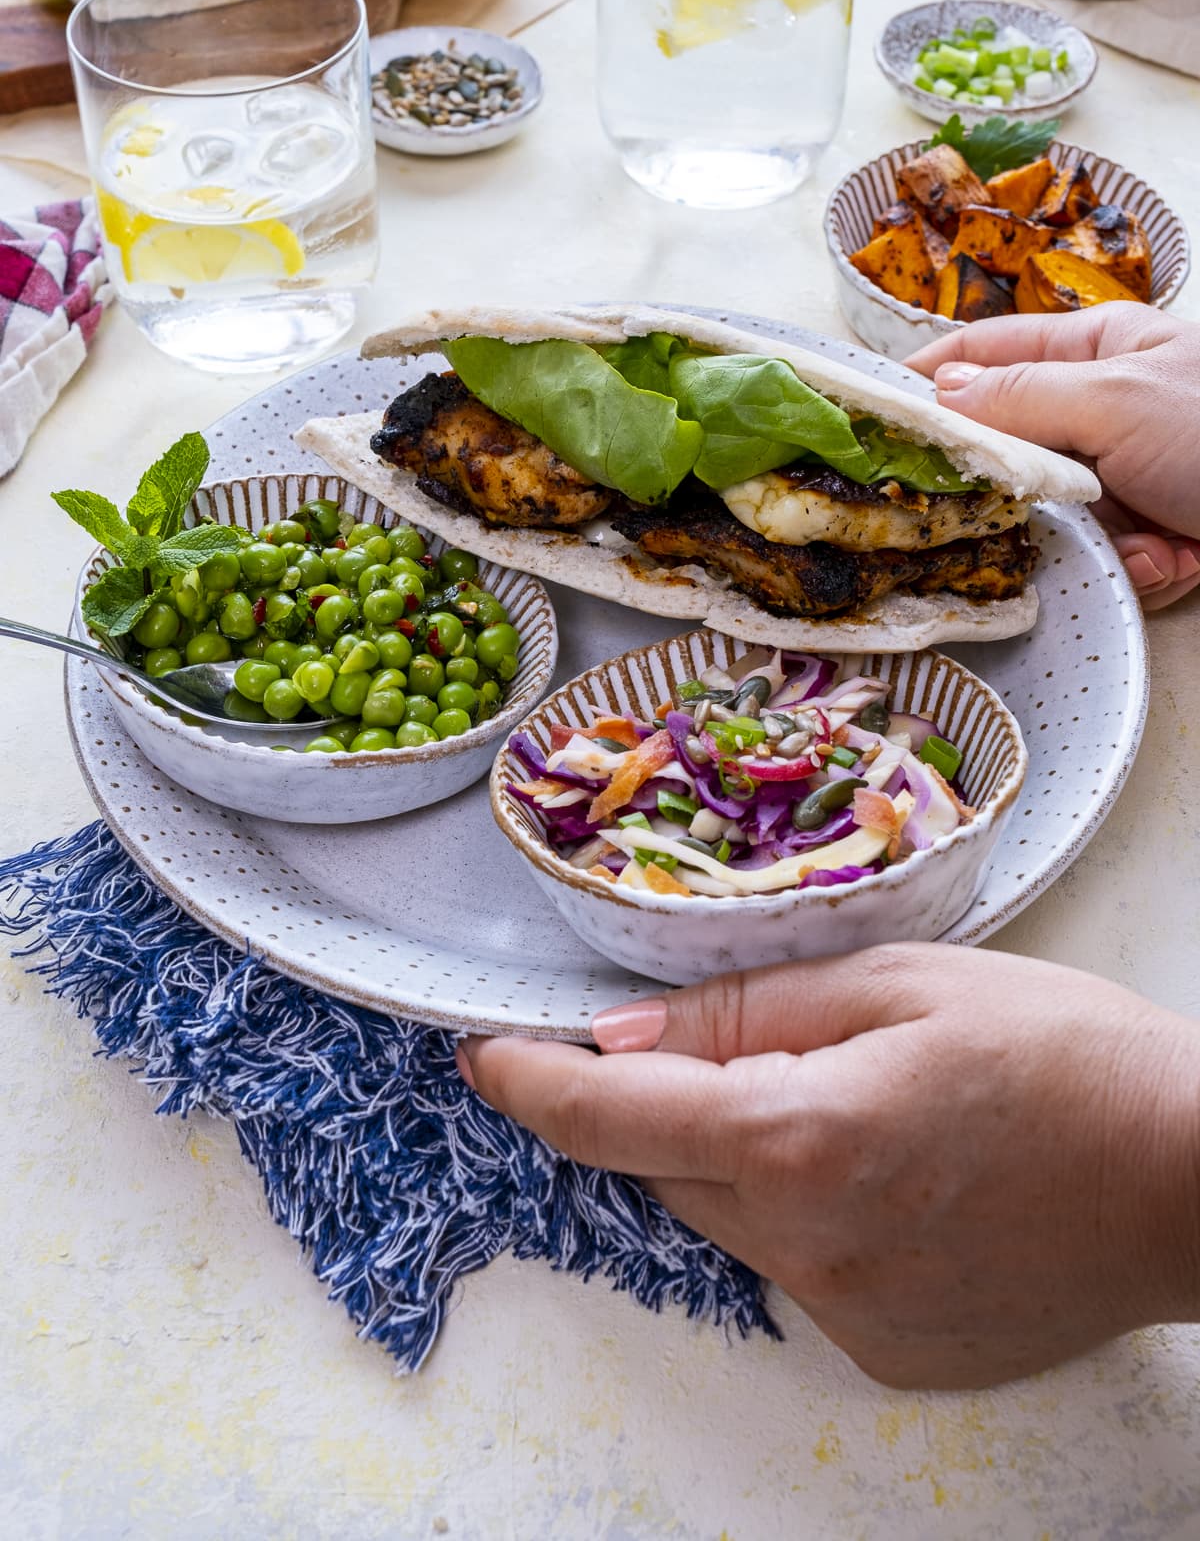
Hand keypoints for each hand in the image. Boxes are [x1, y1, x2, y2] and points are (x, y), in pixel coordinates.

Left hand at [459, 946, 1199, 1389]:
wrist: (1195, 1180)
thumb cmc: (1066, 1057)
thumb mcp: (902, 983)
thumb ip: (746, 1011)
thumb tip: (624, 1038)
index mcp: (798, 1138)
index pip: (608, 1116)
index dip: (528, 1080)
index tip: (485, 1052)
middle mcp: (804, 1246)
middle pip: (664, 1167)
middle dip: (666, 1103)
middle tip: (740, 1044)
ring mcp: (845, 1311)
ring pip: (728, 1219)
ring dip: (746, 1157)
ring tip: (855, 1103)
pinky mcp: (884, 1350)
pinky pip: (795, 1266)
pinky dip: (805, 1213)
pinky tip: (895, 1173)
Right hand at [906, 304, 1199, 609]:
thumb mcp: (1119, 398)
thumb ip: (1023, 396)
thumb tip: (940, 393)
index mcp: (1099, 350)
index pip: (989, 351)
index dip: (931, 375)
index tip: (872, 411)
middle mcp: (1109, 410)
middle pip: (1016, 451)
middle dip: (1020, 494)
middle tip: (1001, 518)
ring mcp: (1135, 474)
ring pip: (1064, 519)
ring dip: (1096, 541)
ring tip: (1138, 540)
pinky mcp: (1159, 531)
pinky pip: (1113, 559)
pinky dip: (1141, 566)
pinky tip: (1174, 556)